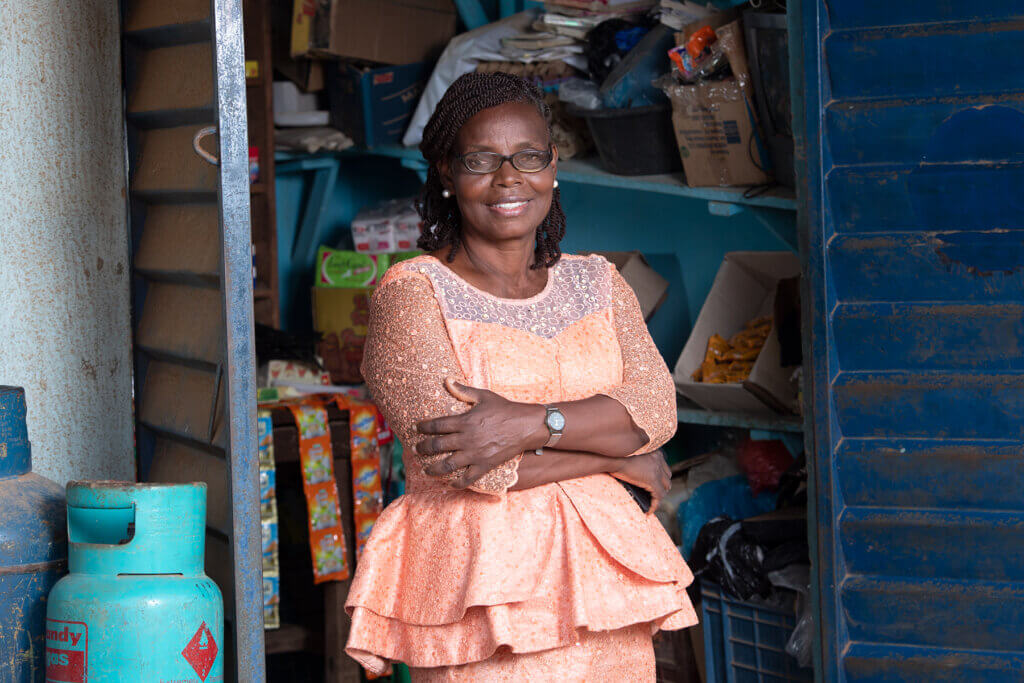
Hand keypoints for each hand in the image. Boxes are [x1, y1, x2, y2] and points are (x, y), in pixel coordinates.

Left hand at [416, 378, 546, 487]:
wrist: (526, 426)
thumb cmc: (505, 409)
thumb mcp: (484, 396)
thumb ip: (463, 390)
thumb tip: (446, 380)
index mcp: (465, 421)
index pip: (437, 425)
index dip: (423, 427)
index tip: (416, 428)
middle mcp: (467, 439)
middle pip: (437, 446)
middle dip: (422, 448)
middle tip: (415, 449)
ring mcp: (475, 454)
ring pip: (447, 465)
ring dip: (433, 469)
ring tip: (424, 470)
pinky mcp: (485, 465)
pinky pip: (467, 478)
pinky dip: (456, 483)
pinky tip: (449, 484)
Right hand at [613, 449, 671, 513]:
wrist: (610, 456)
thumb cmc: (614, 456)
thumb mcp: (631, 456)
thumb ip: (640, 462)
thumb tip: (640, 476)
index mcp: (654, 451)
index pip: (664, 468)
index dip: (660, 479)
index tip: (654, 486)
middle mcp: (658, 458)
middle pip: (667, 478)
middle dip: (661, 487)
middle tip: (652, 495)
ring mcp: (656, 469)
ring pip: (665, 488)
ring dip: (658, 495)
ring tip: (650, 501)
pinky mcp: (652, 480)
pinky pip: (658, 496)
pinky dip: (654, 505)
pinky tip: (648, 510)